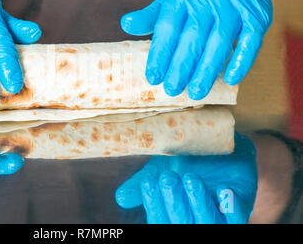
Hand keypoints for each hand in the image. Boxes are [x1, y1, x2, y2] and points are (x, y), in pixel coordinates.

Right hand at [115, 133, 257, 223]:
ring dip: (199, 203)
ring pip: (210, 222)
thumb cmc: (183, 159)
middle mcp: (195, 217)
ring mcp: (220, 213)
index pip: (161, 221)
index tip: (148, 184)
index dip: (154, 206)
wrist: (214, 141)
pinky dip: (231, 205)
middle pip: (183, 224)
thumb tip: (120, 198)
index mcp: (174, 213)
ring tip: (191, 179)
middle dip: (174, 202)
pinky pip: (238, 213)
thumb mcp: (158, 168)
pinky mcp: (242, 202)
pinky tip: (224, 190)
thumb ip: (140, 184)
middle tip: (167, 177)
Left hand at [121, 0, 272, 99]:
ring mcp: (234, 6)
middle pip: (192, 38)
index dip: (160, 55)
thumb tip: (125, 24)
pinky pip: (249, 42)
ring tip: (196, 92)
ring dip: (207, 71)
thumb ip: (151, 15)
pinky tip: (230, 80)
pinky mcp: (256, 15)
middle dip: (181, 67)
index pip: (168, 28)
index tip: (153, 78)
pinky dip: (240, 62)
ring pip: (219, 43)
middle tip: (172, 90)